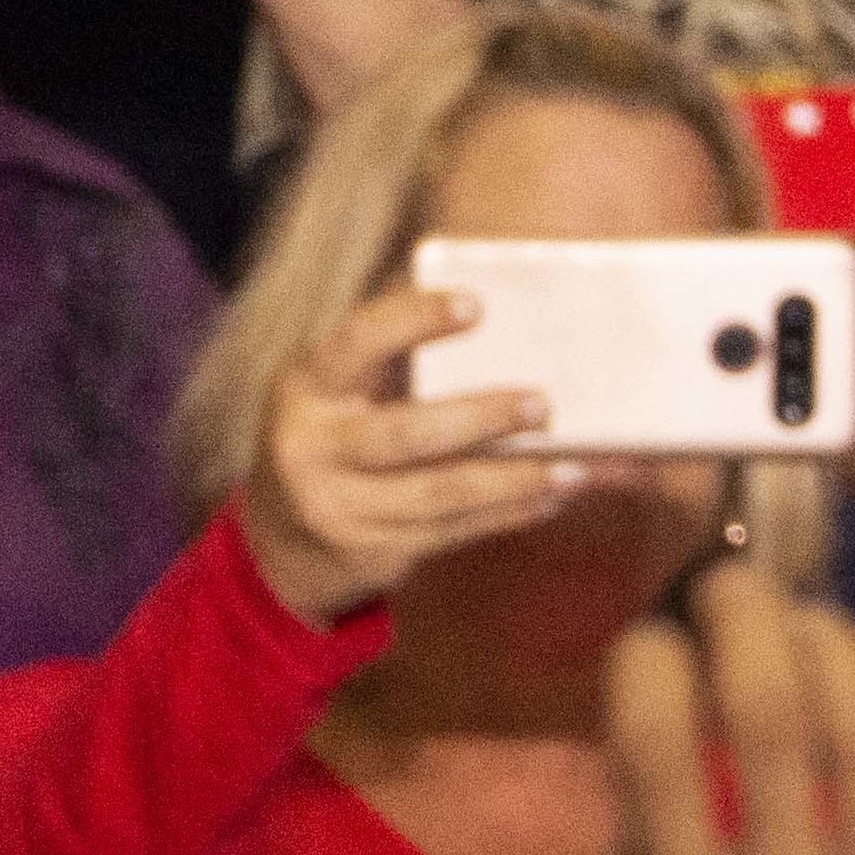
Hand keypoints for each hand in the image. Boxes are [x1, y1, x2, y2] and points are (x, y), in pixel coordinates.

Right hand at [236, 281, 584, 624]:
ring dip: (514, 481)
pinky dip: (508, 514)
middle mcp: (313, 447)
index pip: (357, 343)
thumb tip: (487, 304)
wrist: (280, 542)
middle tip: (543, 406)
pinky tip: (549, 498)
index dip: (413, 320)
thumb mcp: (333, 388)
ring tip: (574, 471)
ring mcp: (342, 506)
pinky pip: (454, 530)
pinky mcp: (375, 549)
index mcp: (306, 386)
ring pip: (441, 493)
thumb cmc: (331, 435)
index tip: (475, 306)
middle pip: (407, 434)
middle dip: (481, 420)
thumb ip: (388, 352)